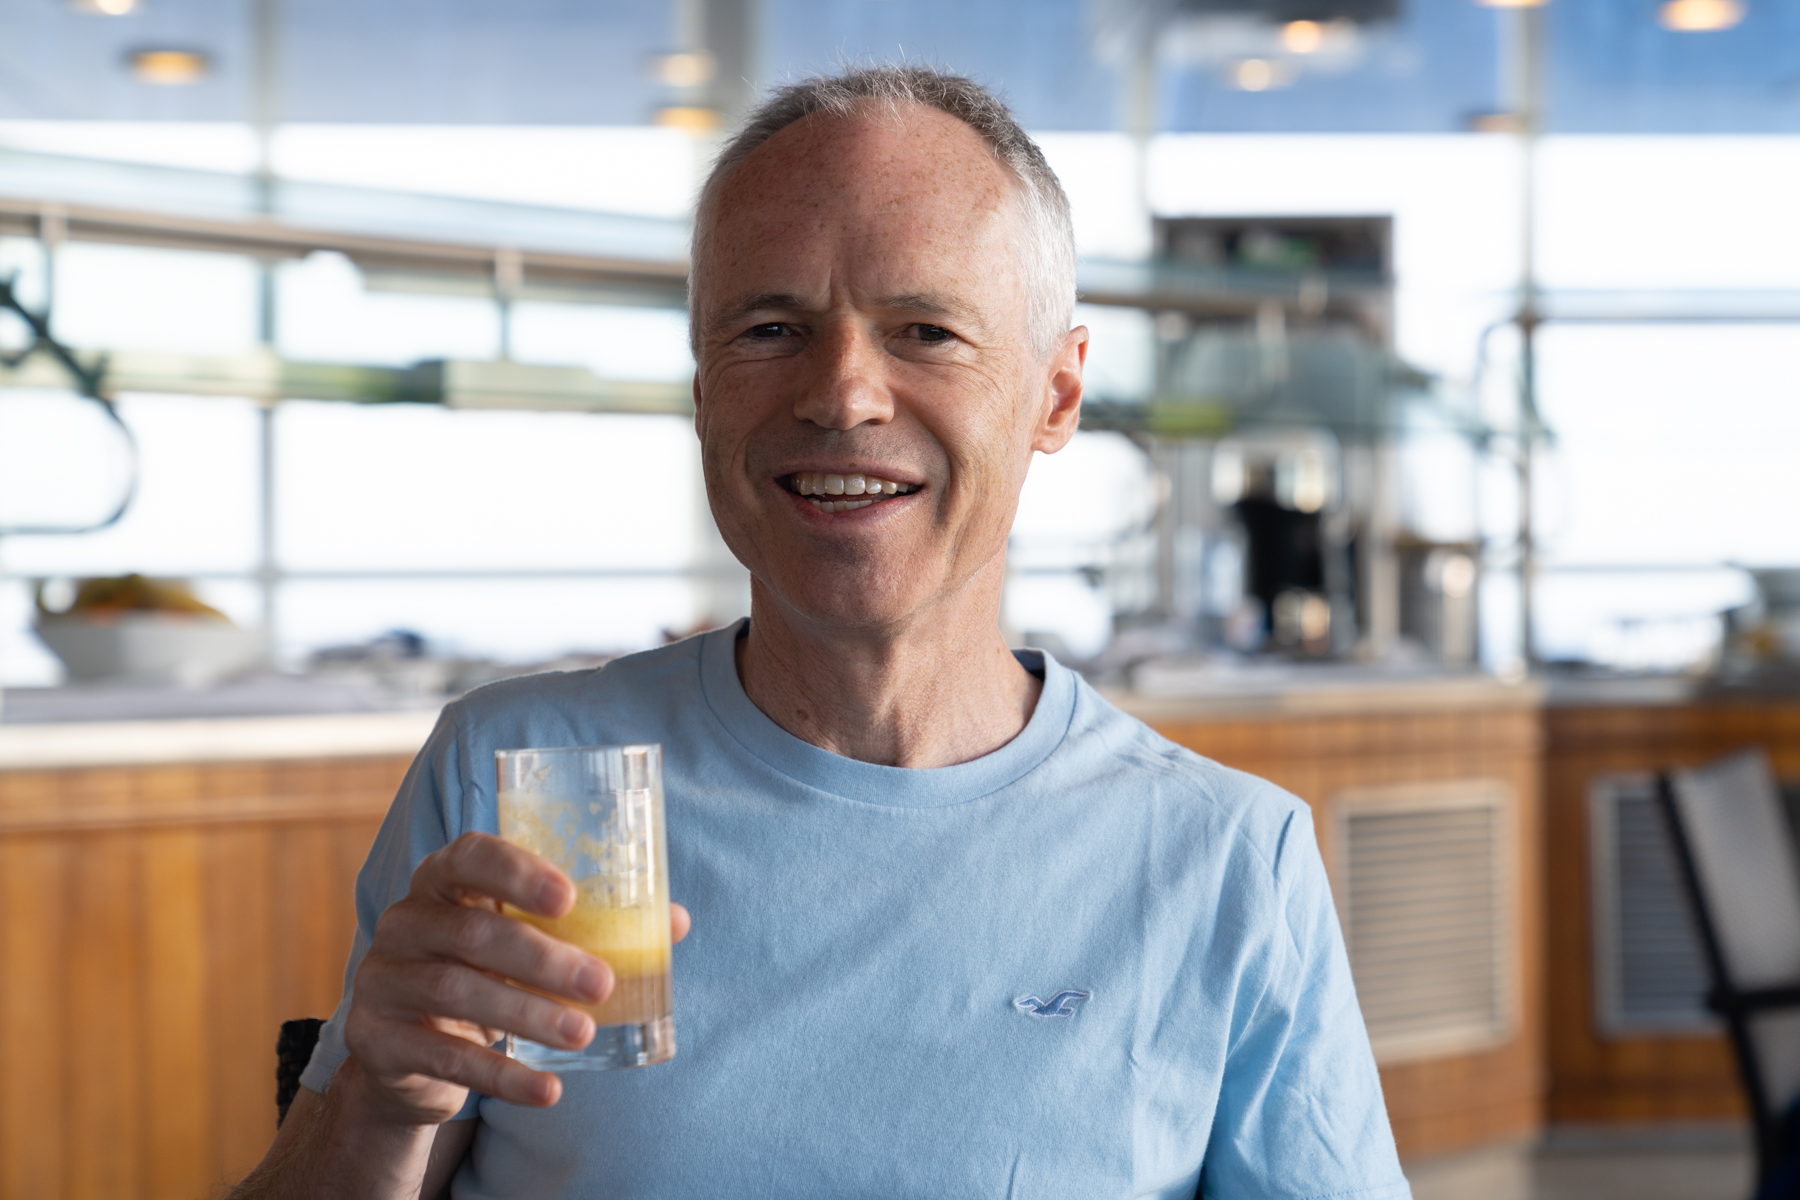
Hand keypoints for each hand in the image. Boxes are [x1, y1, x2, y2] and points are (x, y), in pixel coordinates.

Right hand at [342, 831, 690, 1124]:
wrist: (412, 1050)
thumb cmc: (485, 972)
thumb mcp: (526, 942)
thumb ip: (590, 926)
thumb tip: (673, 921)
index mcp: (443, 880)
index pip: (470, 855)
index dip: (518, 872)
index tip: (570, 898)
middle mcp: (405, 921)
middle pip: (473, 932)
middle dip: (544, 959)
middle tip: (601, 984)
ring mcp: (383, 979)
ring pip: (457, 992)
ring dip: (528, 1014)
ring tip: (582, 1033)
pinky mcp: (377, 1039)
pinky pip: (445, 1057)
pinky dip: (503, 1076)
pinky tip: (547, 1091)